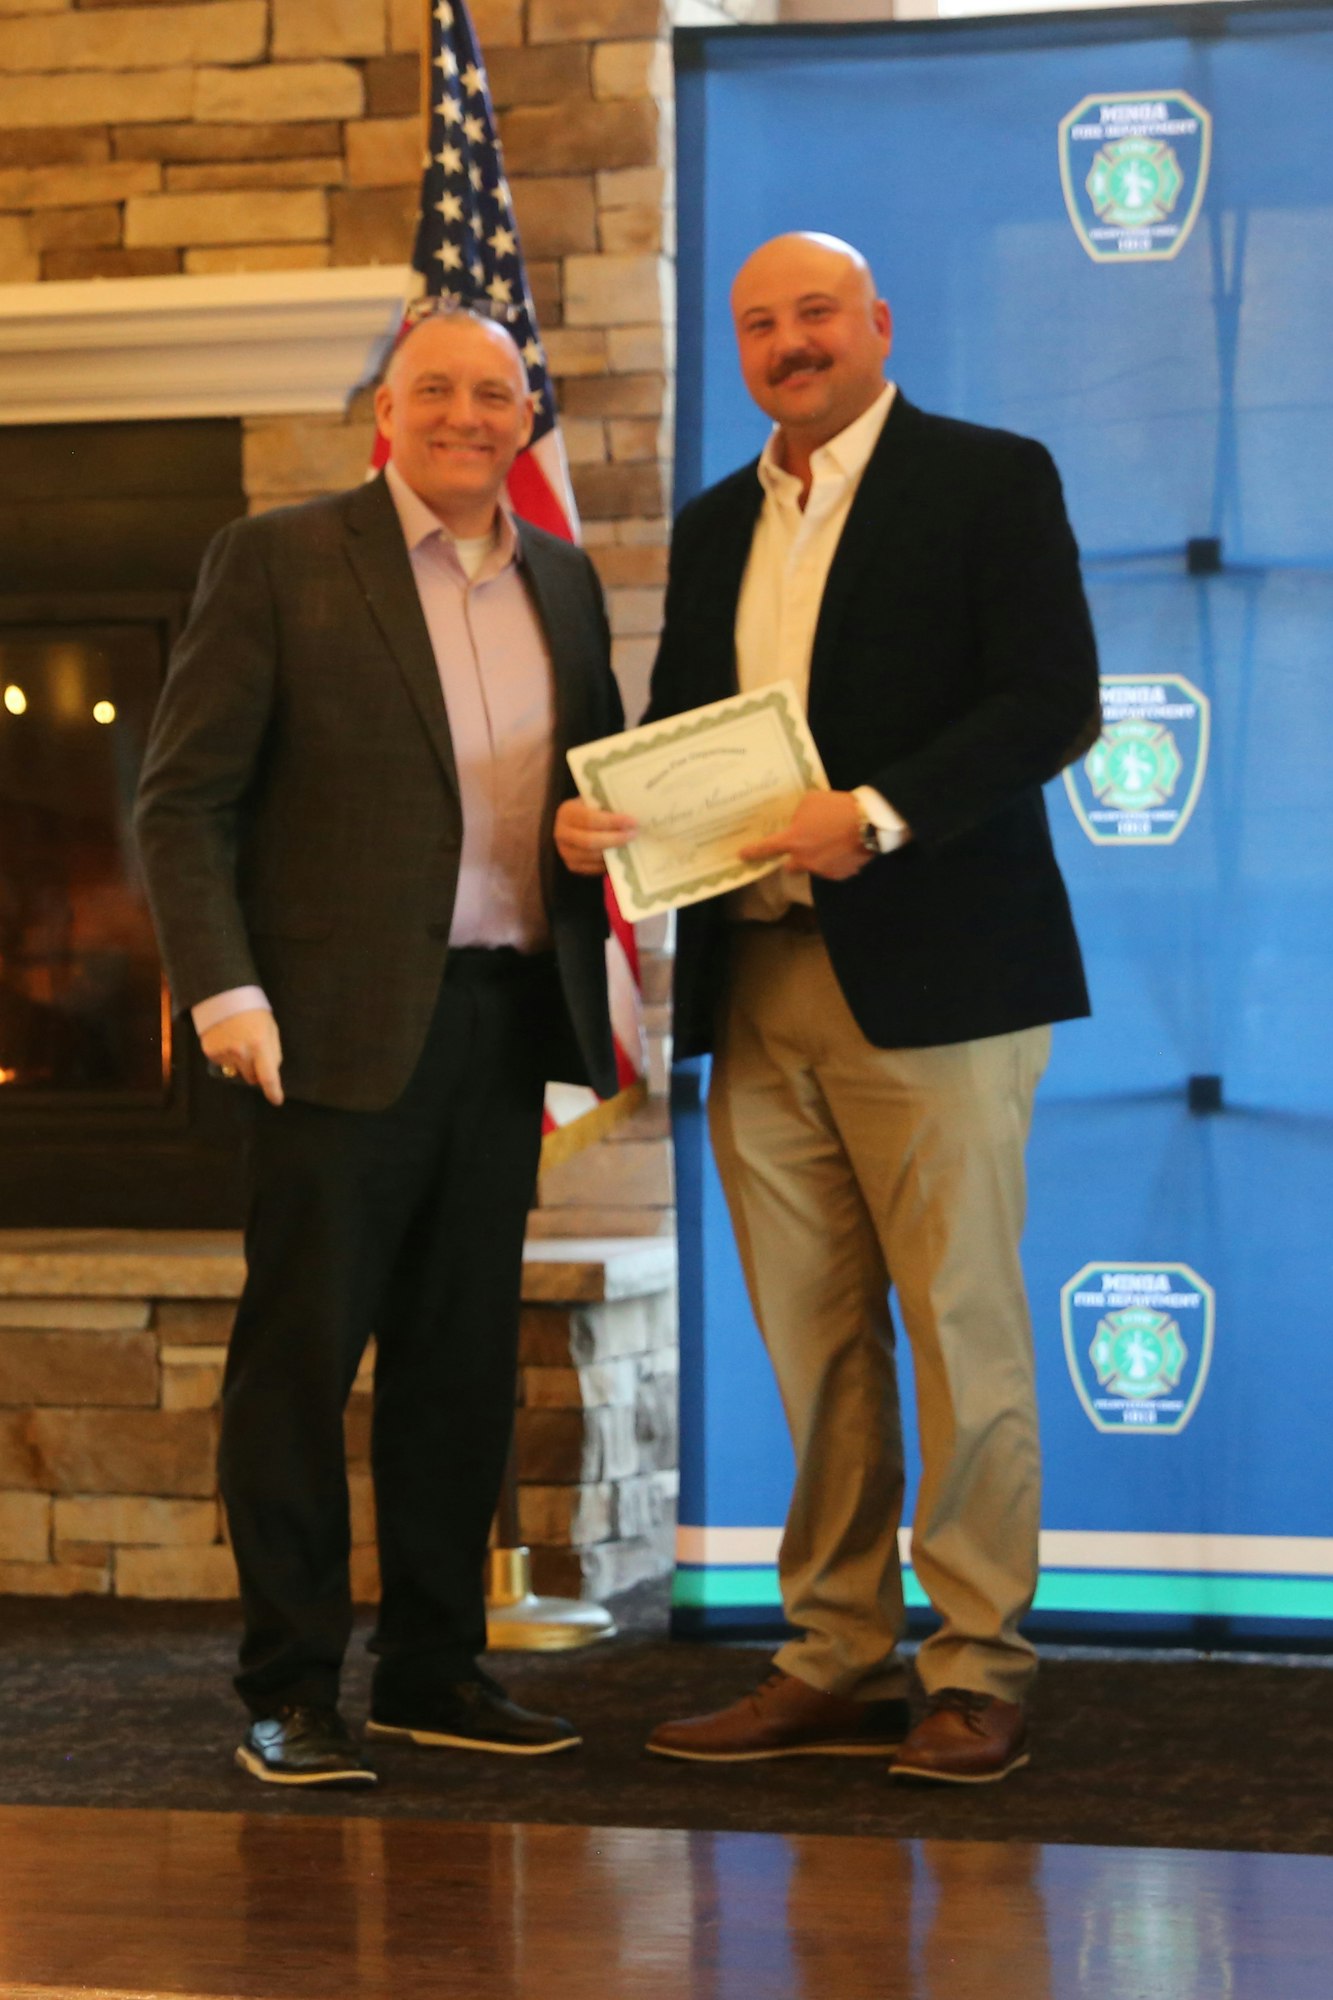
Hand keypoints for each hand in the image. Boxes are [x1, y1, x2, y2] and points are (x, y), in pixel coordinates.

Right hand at [200, 1007, 284, 1106]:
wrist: (222, 996)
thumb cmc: (252, 1012)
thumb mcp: (270, 1029)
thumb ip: (272, 1053)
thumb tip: (270, 1074)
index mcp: (260, 1045)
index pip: (268, 1077)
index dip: (273, 1092)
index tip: (276, 1100)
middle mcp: (241, 1052)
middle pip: (251, 1078)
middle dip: (255, 1070)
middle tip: (253, 1052)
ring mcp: (224, 1053)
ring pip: (236, 1072)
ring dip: (240, 1063)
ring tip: (237, 1041)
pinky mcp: (210, 1053)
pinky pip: (223, 1064)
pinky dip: (226, 1057)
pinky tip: (226, 1040)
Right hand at [555, 797, 637, 876]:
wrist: (574, 823)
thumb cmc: (589, 810)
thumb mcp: (594, 802)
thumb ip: (607, 807)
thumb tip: (631, 814)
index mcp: (567, 812)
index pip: (589, 819)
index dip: (612, 822)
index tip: (632, 821)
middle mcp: (561, 833)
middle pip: (590, 841)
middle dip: (615, 839)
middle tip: (633, 834)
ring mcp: (565, 852)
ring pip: (593, 856)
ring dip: (614, 852)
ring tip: (629, 844)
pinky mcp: (572, 866)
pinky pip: (593, 868)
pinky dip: (608, 863)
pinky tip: (619, 854)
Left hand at [740, 790, 871, 880]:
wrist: (868, 822)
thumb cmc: (836, 808)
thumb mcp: (810, 801)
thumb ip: (799, 814)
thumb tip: (797, 822)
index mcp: (794, 840)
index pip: (766, 848)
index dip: (753, 852)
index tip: (742, 856)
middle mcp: (804, 860)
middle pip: (789, 867)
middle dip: (793, 859)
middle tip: (803, 847)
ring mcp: (822, 870)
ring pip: (813, 867)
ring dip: (817, 858)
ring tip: (831, 843)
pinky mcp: (840, 875)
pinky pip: (832, 870)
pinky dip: (836, 861)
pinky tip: (844, 848)